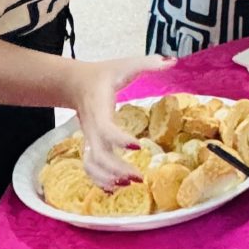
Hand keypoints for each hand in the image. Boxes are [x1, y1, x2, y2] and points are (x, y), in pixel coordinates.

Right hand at [67, 55, 174, 187]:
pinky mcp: (91, 144)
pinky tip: (117, 188)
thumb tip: (173, 61)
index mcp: (99, 107)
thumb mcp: (126, 64)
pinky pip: (90, 167)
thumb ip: (149, 62)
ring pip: (91, 164)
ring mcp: (90, 137)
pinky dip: (100, 180)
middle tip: (139, 177)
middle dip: (116, 168)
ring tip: (131, 183)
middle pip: (98, 154)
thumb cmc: (104, 74)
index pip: (105, 127)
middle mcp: (92, 127)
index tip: (138, 145)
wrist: (74, 82)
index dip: (119, 139)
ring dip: (108, 178)